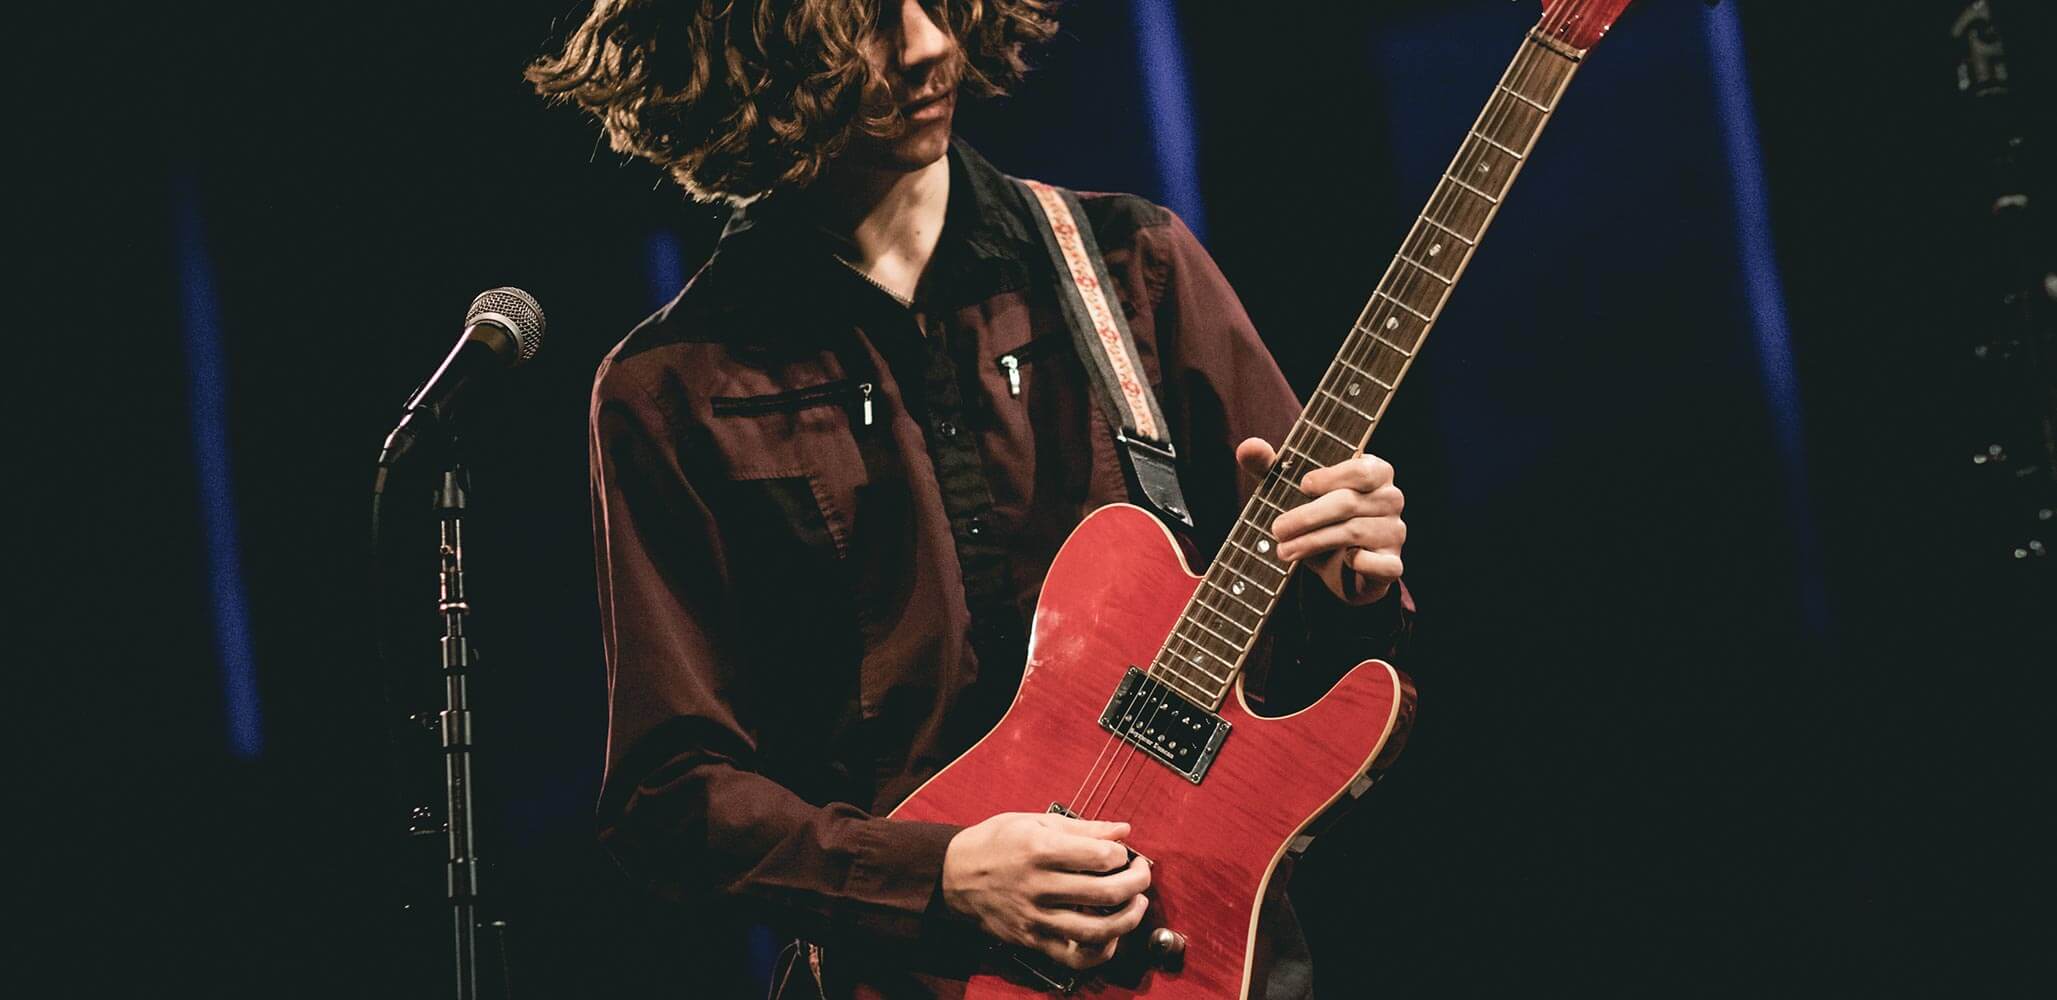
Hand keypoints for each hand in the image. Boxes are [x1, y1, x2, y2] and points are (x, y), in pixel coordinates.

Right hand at [941, 813, 1151, 970]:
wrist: (952, 876)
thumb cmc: (994, 844)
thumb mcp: (1033, 822)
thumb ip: (1082, 828)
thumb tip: (1122, 830)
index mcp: (1039, 850)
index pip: (1102, 856)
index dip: (1122, 853)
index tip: (1121, 852)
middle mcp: (1038, 886)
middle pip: (1106, 892)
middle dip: (1137, 882)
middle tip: (1141, 874)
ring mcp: (1035, 917)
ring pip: (1097, 930)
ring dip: (1129, 918)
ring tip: (1136, 905)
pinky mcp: (1031, 940)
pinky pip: (1075, 956)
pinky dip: (1102, 950)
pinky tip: (1111, 935)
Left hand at [1235, 437, 1405, 604]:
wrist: (1339, 567)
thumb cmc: (1318, 518)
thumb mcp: (1291, 492)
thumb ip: (1270, 466)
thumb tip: (1248, 446)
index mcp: (1375, 471)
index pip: (1360, 469)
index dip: (1330, 477)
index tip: (1303, 487)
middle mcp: (1390, 498)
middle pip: (1349, 504)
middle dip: (1307, 517)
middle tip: (1277, 529)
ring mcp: (1395, 531)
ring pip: (1355, 534)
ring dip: (1314, 542)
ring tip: (1284, 550)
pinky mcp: (1393, 564)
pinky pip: (1382, 564)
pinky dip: (1361, 563)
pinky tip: (1343, 561)